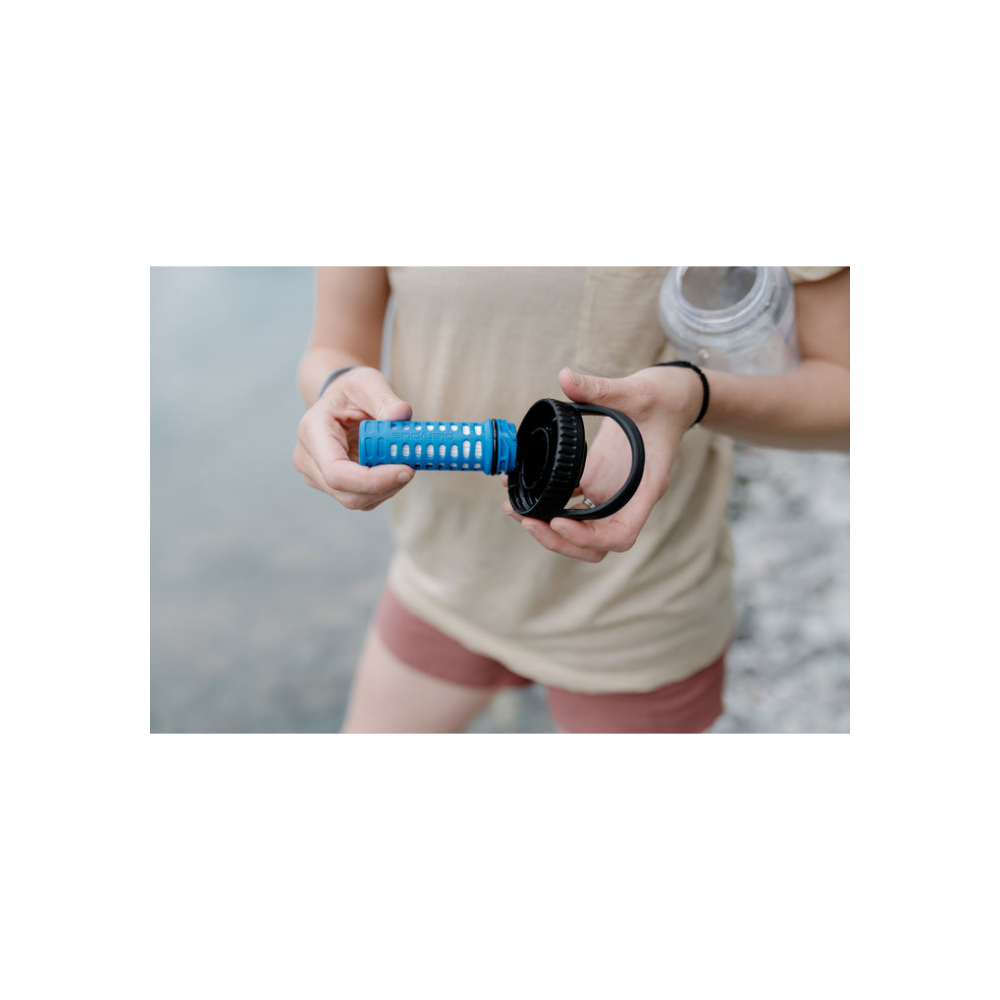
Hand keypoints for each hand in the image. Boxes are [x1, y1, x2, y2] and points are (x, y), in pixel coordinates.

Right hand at [294, 367, 414, 509]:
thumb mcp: (368, 382)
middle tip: (412, 467)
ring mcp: (316, 476)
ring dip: (387, 488)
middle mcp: (307, 459)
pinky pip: (362, 499)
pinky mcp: (331, 486)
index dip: (372, 480)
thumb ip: (385, 398)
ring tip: (402, 462)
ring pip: (356, 500)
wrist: (340, 401)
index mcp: (312, 431)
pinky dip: (383, 489)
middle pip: (347, 493)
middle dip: (385, 485)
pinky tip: (392, 469)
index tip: (406, 470)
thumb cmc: (351, 391)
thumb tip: (402, 414)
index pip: (336, 472)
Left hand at [502, 366, 702, 561]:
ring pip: (582, 530)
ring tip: (515, 509)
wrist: (673, 397)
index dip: (589, 537)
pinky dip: (547, 504)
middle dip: (560, 541)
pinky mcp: (597, 480)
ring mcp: (611, 492)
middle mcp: (628, 498)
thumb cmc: (664, 398)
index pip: (622, 534)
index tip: (559, 522)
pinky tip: (520, 490)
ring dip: (549, 529)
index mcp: (646, 487)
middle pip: (597, 543)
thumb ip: (601, 388)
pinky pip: (571, 505)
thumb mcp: (636, 390)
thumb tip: (565, 378)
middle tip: (527, 520)